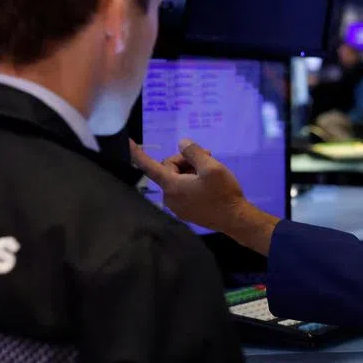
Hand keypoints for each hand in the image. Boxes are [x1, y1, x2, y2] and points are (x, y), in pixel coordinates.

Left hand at [130, 138, 248, 234]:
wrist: (236, 219)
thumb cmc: (223, 193)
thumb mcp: (212, 167)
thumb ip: (194, 152)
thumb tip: (182, 143)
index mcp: (172, 185)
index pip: (149, 166)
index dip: (138, 153)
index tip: (127, 142)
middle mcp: (169, 197)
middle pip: (169, 170)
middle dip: (185, 160)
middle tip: (208, 155)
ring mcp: (177, 207)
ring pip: (177, 180)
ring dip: (190, 172)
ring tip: (210, 171)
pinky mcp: (185, 212)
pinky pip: (182, 191)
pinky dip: (191, 183)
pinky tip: (208, 184)